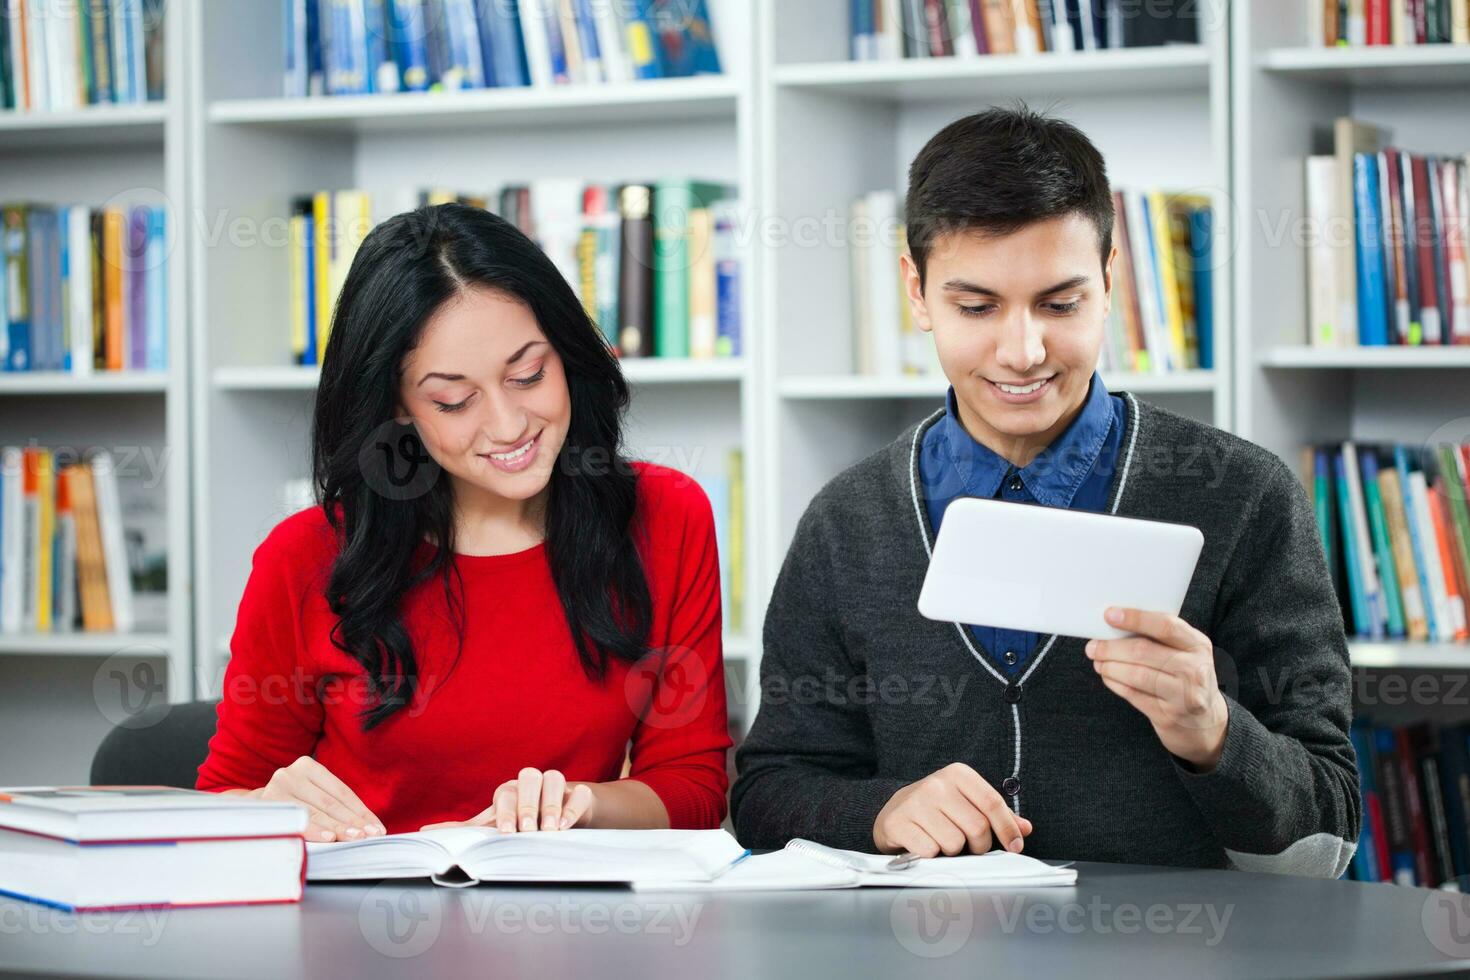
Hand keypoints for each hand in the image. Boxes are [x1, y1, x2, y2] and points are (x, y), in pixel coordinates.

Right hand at [250, 756, 384, 842]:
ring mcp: (276, 789)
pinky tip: (329, 838)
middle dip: (353, 822)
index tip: (377, 827)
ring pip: (315, 812)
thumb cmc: (292, 803)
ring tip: (356, 838)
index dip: (361, 811)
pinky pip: (296, 821)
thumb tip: (367, 826)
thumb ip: (333, 804)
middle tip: (370, 835)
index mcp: (307, 766)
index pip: (341, 792)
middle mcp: (291, 774)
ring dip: (338, 828)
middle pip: (330, 803)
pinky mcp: (267, 806)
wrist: (251, 809)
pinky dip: (314, 830)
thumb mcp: (311, 794)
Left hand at [419, 768, 596, 832]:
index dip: (505, 811)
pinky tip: (566, 825)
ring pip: (554, 779)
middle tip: (527, 830)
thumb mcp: (495, 827)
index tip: (505, 833)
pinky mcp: (580, 795)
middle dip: (526, 804)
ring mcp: (558, 787)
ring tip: (548, 830)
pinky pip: (580, 793)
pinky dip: (572, 806)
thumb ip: (466, 831)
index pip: (505, 793)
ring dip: (550, 803)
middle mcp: (532, 784)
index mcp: (510, 791)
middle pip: (528, 778)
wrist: (560, 819)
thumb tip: (424, 833)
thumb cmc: (521, 823)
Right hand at [872, 762, 1033, 857]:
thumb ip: (996, 815)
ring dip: (953, 851)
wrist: (895, 810)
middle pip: (977, 828)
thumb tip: (1025, 828)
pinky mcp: (898, 822)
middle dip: (979, 845)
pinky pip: (931, 851)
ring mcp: (915, 802)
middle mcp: (936, 784)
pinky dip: (932, 855)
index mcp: (958, 774)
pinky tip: (925, 843)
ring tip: (943, 840)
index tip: (1015, 847)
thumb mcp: (967, 803)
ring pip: (954, 843)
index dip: (1007, 828)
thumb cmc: (938, 808)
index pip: (992, 803)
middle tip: (969, 845)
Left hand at [1087, 606, 1228, 771]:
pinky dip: (1115, 683)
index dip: (1135, 619)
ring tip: (1098, 662)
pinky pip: (1133, 694)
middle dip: (1112, 648)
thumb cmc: (1186, 679)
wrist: (1206, 724)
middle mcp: (1195, 669)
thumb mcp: (1185, 654)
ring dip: (1110, 667)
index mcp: (1198, 645)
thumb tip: (1114, 624)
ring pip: (1136, 675)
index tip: (1109, 615)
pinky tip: (1107, 677)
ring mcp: (1184, 695)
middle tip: (1093, 646)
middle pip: (1144, 651)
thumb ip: (1159, 639)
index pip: (1165, 626)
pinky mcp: (1169, 715)